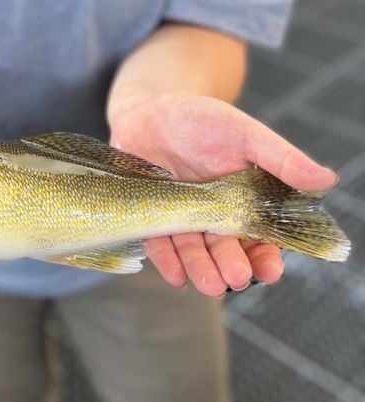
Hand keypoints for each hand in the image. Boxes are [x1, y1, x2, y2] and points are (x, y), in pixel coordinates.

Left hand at [108, 93, 338, 296]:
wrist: (150, 108)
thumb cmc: (202, 119)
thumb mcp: (246, 134)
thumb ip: (282, 159)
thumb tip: (326, 180)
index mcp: (242, 202)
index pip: (259, 237)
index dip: (266, 256)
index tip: (271, 271)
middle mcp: (212, 216)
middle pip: (224, 249)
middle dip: (232, 267)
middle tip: (236, 279)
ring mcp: (180, 218)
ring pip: (193, 251)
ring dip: (202, 270)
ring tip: (211, 286)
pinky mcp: (149, 216)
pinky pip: (158, 243)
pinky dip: (167, 261)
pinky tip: (177, 277)